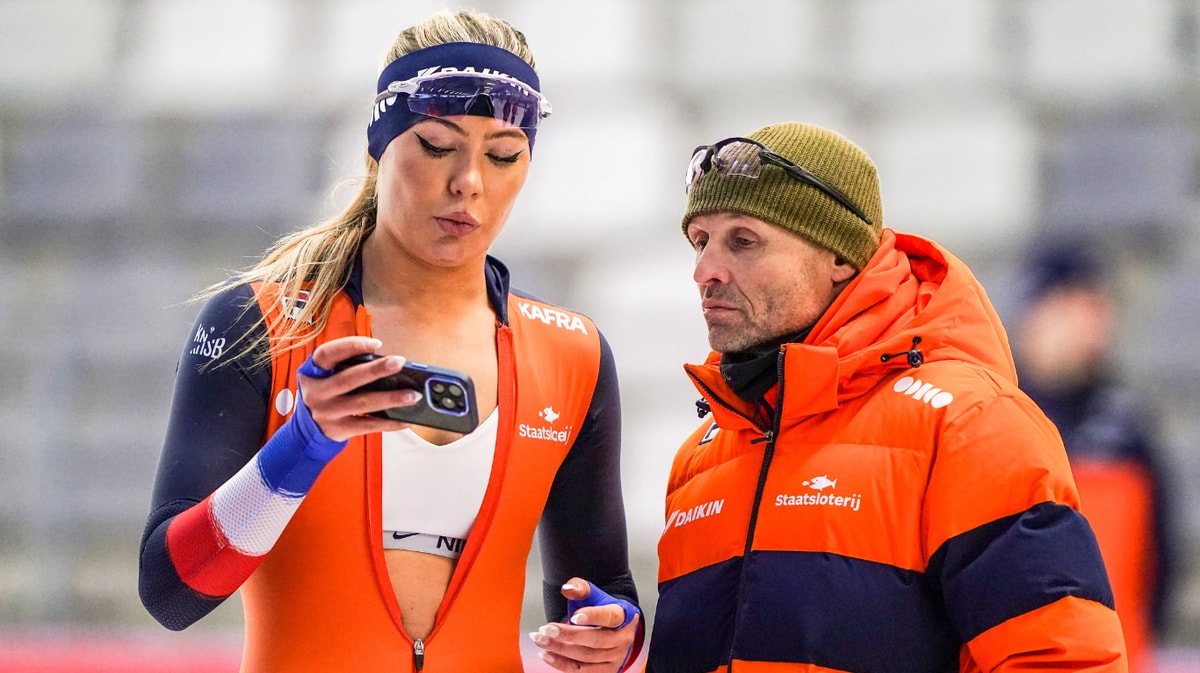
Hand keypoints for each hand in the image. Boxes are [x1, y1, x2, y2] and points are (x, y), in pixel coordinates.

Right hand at [296, 336, 420, 440]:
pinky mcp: (338, 430)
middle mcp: (317, 392)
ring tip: (413, 395)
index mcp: (313, 371)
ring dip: (391, 398)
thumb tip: (388, 364)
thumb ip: (348, 367)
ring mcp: (326, 413)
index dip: (351, 346)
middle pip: (349, 379)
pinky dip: (389, 423)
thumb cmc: (325, 392)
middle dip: (376, 369)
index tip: (376, 344)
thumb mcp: (326, 376)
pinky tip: (406, 419)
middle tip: (400, 362)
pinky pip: (368, 426)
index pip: (327, 353)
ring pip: (363, 403)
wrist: (306, 427)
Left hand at [528, 578, 639, 672]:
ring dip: (559, 649)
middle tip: (545, 629)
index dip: (592, 617)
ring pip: (586, 657)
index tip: (573, 616)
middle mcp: (623, 639)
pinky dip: (561, 664)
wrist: (611, 628)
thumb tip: (567, 589)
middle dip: (567, 635)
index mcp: (623, 616)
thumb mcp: (592, 595)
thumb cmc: (600, 608)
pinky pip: (581, 671)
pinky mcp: (606, 671)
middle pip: (595, 640)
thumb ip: (580, 589)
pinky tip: (546, 654)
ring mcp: (616, 658)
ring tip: (540, 640)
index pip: (609, 617)